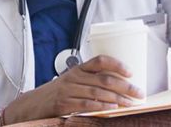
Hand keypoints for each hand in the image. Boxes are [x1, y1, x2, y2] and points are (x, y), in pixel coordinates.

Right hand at [3, 55, 144, 122]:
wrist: (32, 104)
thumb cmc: (56, 93)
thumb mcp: (72, 82)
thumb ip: (89, 81)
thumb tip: (118, 85)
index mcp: (77, 69)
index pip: (99, 61)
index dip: (116, 64)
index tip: (131, 71)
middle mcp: (73, 77)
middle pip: (104, 78)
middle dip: (124, 86)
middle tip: (138, 93)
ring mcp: (68, 90)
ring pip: (97, 92)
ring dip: (117, 98)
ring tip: (130, 103)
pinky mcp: (63, 104)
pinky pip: (85, 104)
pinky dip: (101, 106)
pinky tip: (111, 109)